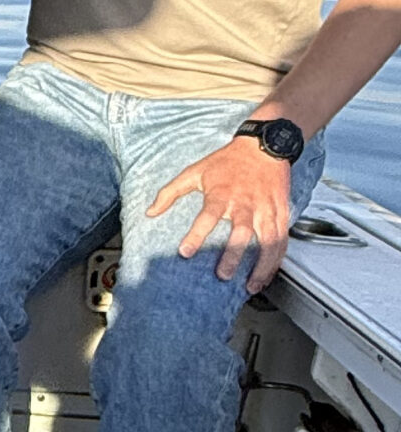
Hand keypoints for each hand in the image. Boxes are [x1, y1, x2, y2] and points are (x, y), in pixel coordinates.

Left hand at [150, 137, 294, 292]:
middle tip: (222, 275)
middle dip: (233, 256)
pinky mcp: (281, 212)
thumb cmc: (228, 160)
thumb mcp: (195, 171)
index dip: (196, 235)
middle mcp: (246, 204)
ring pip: (268, 241)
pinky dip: (276, 260)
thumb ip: (170, 192)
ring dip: (261, 266)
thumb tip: (150, 212)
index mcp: (223, 194)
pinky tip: (267, 275)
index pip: (208, 217)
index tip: (185, 252)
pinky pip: (282, 240)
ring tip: (250, 285)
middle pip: (242, 233)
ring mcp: (266, 209)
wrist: (265, 145)